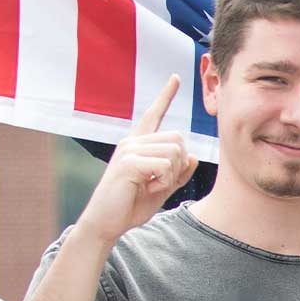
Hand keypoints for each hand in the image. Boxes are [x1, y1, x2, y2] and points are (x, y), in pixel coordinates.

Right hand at [77, 75, 198, 241]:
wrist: (106, 223)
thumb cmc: (130, 205)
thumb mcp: (161, 188)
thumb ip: (177, 173)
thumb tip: (193, 156)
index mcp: (138, 144)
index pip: (154, 114)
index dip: (166, 95)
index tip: (176, 77)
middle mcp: (132, 141)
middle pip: (179, 139)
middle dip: (179, 164)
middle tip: (160, 181)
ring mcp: (129, 149)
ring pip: (175, 152)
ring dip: (172, 175)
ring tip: (151, 185)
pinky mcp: (129, 162)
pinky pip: (166, 165)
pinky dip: (164, 181)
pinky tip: (146, 188)